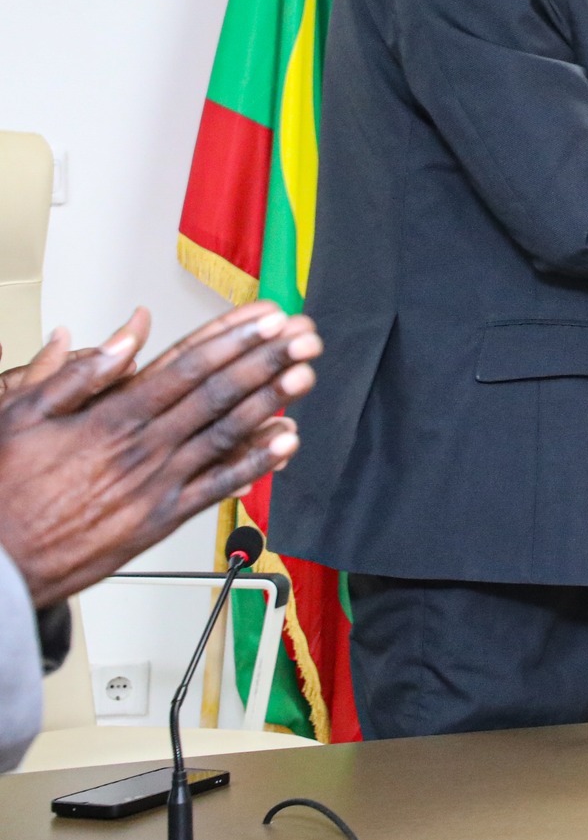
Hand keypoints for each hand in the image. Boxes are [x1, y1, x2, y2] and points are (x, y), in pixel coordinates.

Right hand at [0, 302, 321, 608]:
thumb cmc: (6, 487)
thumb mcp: (21, 415)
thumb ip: (80, 374)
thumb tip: (126, 337)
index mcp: (111, 417)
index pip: (187, 367)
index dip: (233, 339)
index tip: (266, 319)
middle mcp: (143, 448)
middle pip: (218, 394)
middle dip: (265, 361)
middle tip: (303, 336)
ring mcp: (157, 484)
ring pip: (226, 434)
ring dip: (271, 402)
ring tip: (306, 374)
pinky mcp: (163, 519)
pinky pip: (218, 486)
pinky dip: (255, 463)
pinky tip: (285, 442)